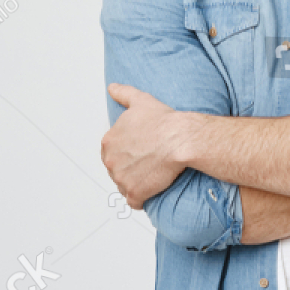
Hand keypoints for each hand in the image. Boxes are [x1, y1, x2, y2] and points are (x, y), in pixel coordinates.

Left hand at [102, 83, 188, 209]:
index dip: (127, 154)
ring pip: (125, 186)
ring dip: (136, 184)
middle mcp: (110, 161)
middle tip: (149, 164)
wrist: (181, 139)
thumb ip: (123, 94)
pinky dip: (142, 198)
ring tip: (153, 175)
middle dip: (130, 169)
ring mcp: (121, 179)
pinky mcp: (135, 193)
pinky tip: (152, 190)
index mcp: (108, 141)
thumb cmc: (164, 121)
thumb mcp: (141, 101)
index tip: (142, 152)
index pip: (113, 153)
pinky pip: (134, 201)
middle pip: (117, 171)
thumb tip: (112, 88)